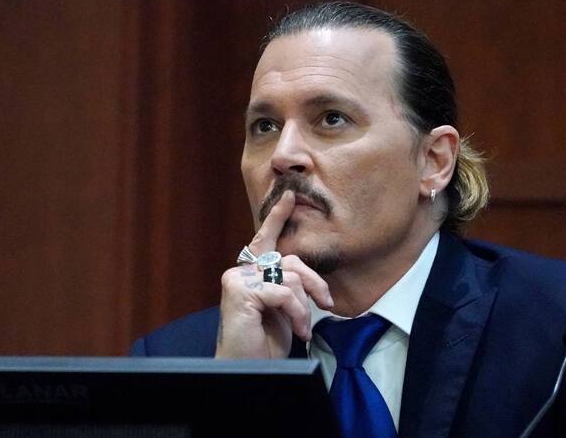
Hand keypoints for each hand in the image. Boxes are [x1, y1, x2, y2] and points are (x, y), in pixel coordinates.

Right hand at [215, 190, 334, 358]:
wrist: (248, 368)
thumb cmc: (264, 343)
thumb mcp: (283, 310)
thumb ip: (288, 286)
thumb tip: (308, 277)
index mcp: (250, 273)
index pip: (265, 241)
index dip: (277, 217)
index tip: (290, 196)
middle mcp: (240, 271)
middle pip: (290, 261)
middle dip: (315, 282)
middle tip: (328, 303)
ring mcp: (237, 279)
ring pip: (290, 277)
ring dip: (304, 307)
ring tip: (304, 327)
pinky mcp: (240, 291)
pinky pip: (284, 292)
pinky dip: (297, 312)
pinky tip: (298, 330)